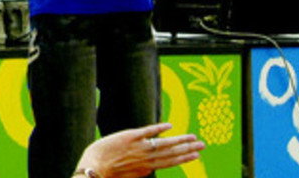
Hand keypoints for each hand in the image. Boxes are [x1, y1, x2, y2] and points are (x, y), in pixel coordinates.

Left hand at [76, 123, 204, 177]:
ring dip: (181, 140)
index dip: (184, 158)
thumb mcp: (129, 175)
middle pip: (172, 153)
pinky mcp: (129, 137)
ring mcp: (139, 147)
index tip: (196, 155)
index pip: (170, 161)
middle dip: (189, 149)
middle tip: (203, 145)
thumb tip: (147, 169)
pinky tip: (170, 126)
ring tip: (194, 137)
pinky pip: (148, 131)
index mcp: (147, 168)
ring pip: (165, 143)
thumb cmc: (107, 174)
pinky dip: (159, 128)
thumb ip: (139, 170)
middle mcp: (147, 158)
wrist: (94, 170)